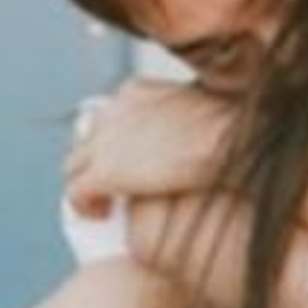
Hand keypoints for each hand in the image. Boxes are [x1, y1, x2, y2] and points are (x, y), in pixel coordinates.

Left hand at [65, 79, 233, 216]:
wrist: (229, 137)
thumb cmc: (232, 128)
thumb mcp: (203, 110)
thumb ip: (185, 118)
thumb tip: (194, 136)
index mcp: (135, 92)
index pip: (110, 117)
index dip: (115, 142)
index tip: (128, 159)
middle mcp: (113, 112)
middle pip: (86, 140)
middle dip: (92, 163)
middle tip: (110, 185)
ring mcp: (106, 143)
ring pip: (75, 166)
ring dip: (86, 186)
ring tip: (104, 203)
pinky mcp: (105, 172)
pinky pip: (77, 193)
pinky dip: (86, 206)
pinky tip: (102, 215)